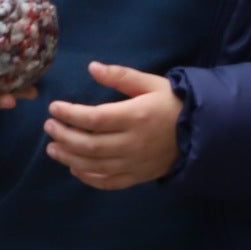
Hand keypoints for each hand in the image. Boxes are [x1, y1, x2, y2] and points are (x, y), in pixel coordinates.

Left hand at [43, 62, 182, 189]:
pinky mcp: (138, 177)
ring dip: (69, 158)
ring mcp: (134, 163)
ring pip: (94, 165)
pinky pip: (108, 182)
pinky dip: (88, 177)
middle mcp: (132, 143)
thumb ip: (120, 76)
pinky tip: (74, 169)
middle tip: (48, 127)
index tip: (53, 108)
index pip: (93, 118)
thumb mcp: (150, 83)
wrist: (202, 132)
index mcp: (135, 117)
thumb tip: (92, 67)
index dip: (69, 114)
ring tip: (53, 148)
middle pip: (88, 145)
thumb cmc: (173, 103)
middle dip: (63, 136)